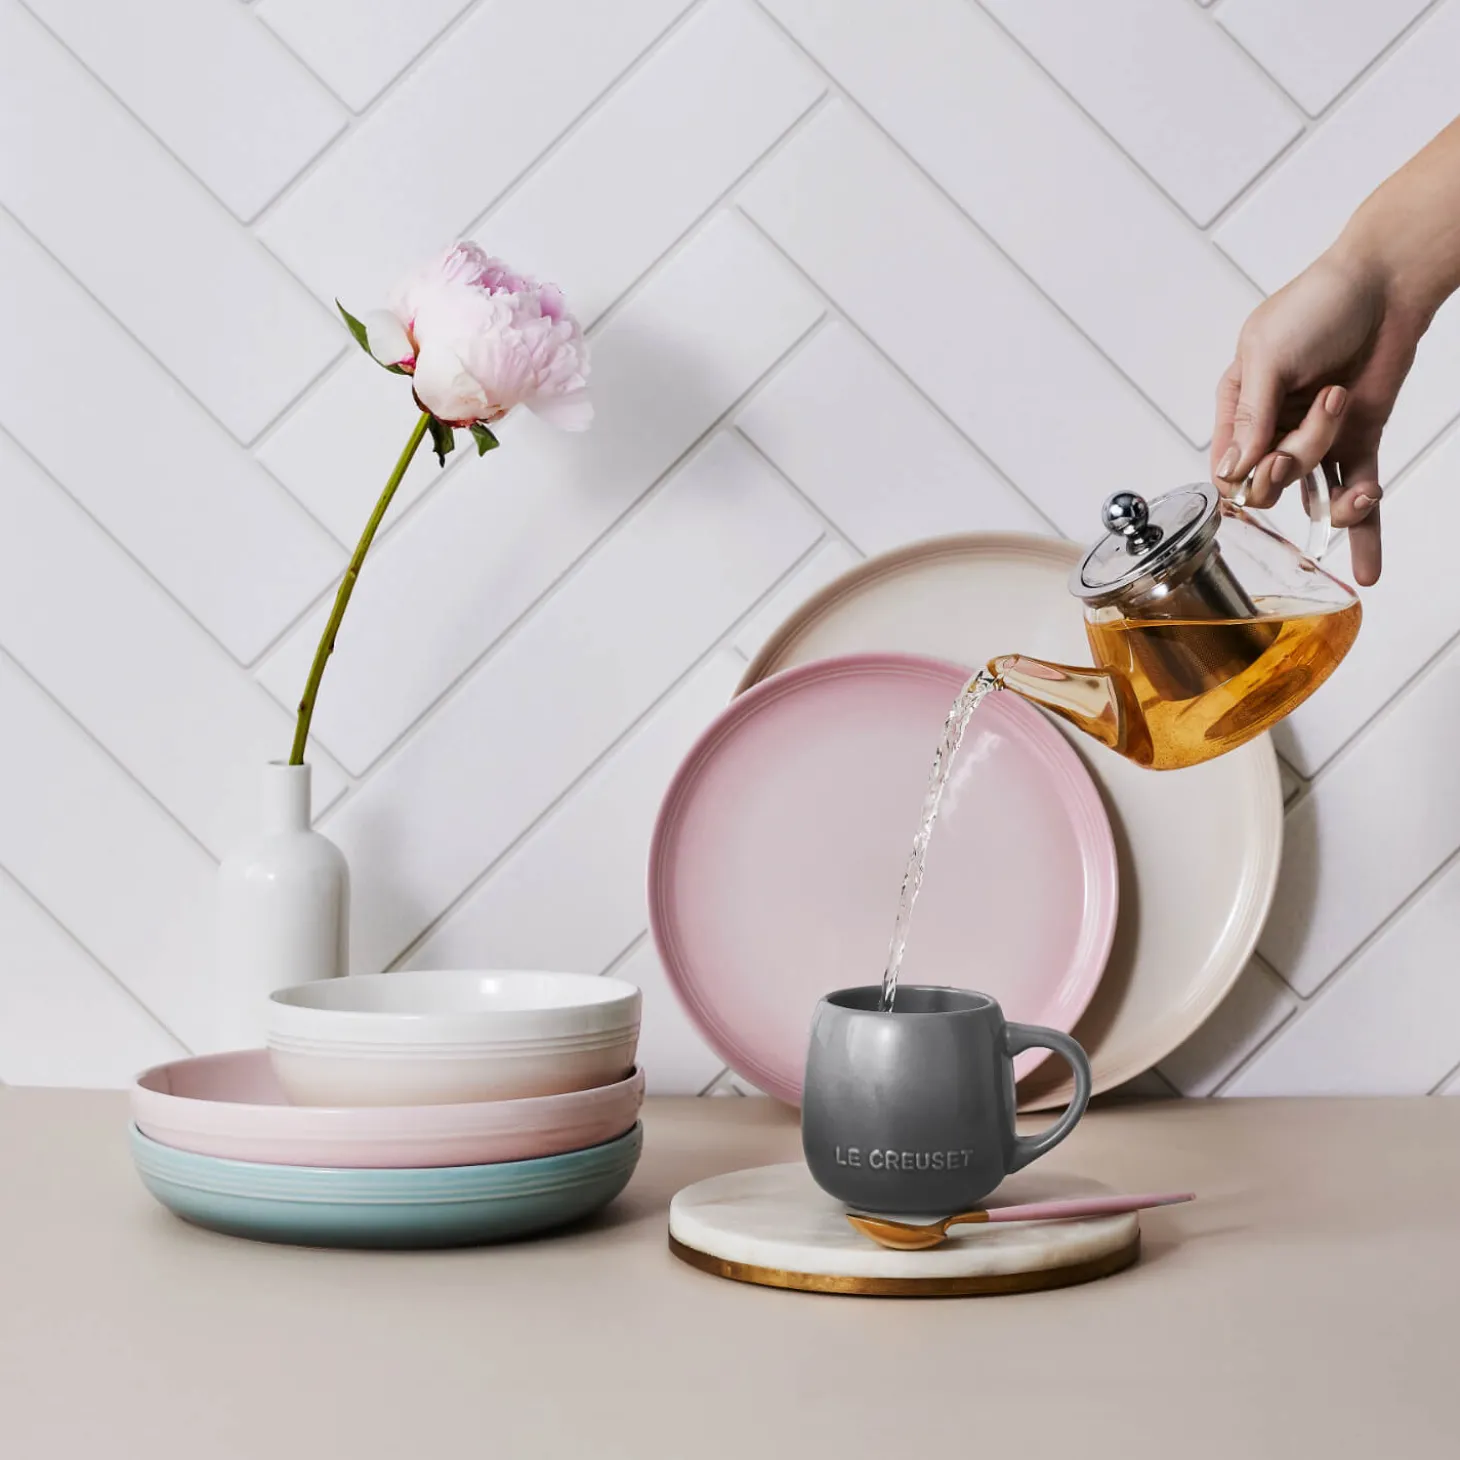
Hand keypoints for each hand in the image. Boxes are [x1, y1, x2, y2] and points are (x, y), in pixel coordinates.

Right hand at [1211, 247, 1428, 584]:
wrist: (1388, 282)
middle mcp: (1273, 427)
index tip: (1264, 460)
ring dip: (1333, 487)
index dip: (1244, 478)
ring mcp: (1317, 437)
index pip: (1227, 468)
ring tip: (1351, 440)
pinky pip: (1355, 493)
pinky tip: (1369, 569)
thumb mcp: (1268, 354)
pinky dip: (1364, 529)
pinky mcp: (1358, 440)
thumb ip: (1250, 415)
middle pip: (1272, 481)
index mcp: (1238, 405)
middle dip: (1292, 464)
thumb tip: (1231, 470)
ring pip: (1314, 492)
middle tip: (1310, 428)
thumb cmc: (1318, 303)